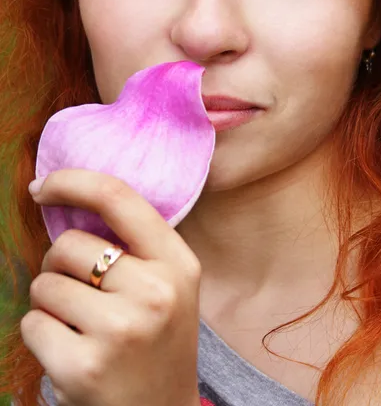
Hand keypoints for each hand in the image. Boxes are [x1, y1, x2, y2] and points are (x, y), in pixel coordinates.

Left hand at [22, 169, 201, 405]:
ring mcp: (120, 331)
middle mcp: (155, 292)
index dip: (71, 182)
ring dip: (50, 303)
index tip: (42, 188)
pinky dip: (41, 334)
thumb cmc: (159, 340)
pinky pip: (32, 324)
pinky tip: (71, 353)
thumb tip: (71, 199)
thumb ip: (135, 244)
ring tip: (81, 327)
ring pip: (44, 284)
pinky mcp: (83, 367)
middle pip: (68, 245)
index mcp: (177, 263)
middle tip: (80, 292)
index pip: (117, 197)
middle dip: (59, 264)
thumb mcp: (169, 284)